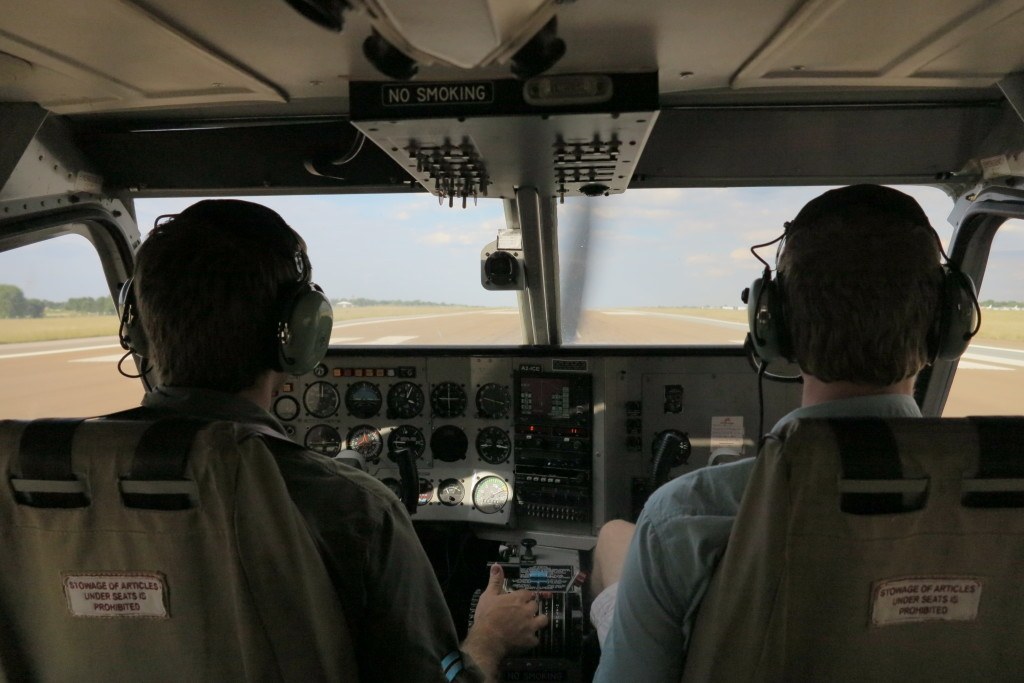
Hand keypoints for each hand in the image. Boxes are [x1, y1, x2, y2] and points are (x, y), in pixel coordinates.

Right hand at [461, 564, 549, 679]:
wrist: (487, 640)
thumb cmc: (486, 616)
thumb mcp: (488, 596)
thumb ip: (495, 581)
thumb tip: (497, 565)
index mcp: (518, 598)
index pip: (528, 593)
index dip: (524, 596)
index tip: (520, 600)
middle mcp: (527, 610)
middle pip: (535, 605)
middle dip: (531, 607)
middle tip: (523, 612)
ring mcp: (531, 626)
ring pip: (543, 620)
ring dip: (539, 621)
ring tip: (532, 623)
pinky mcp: (530, 640)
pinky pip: (536, 639)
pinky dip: (531, 639)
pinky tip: (525, 639)